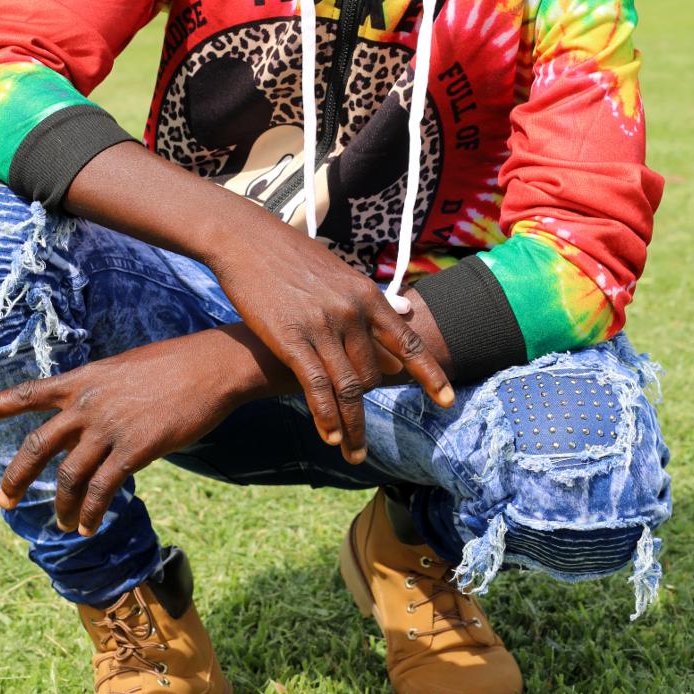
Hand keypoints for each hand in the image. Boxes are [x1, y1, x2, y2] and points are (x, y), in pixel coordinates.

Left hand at [0, 329, 259, 535]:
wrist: (211, 367)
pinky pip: (103, 489)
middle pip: (38, 445)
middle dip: (16, 477)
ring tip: (62, 525)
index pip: (30, 392)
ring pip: (68, 476)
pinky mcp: (135, 449)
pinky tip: (88, 525)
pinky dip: (91, 511)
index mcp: (84, 379)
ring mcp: (109, 427)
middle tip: (3, 502)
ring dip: (61, 506)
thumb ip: (100, 394)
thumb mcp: (124, 369)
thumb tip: (92, 422)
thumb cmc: (175, 365)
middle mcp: (88, 403)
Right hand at [209, 216, 453, 462]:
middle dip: (368, 403)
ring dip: (352, 426)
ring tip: (354, 452)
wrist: (245, 240)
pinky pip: (316, 387)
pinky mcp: (291, 339)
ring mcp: (322, 325)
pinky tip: (330, 437)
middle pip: (374, 373)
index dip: (430, 374)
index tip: (448, 401)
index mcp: (366, 293)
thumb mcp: (340, 271)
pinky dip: (326, 416)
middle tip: (359, 427)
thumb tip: (406, 311)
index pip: (408, 341)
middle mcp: (351, 310)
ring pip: (349, 387)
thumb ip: (372, 298)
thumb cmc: (291, 255)